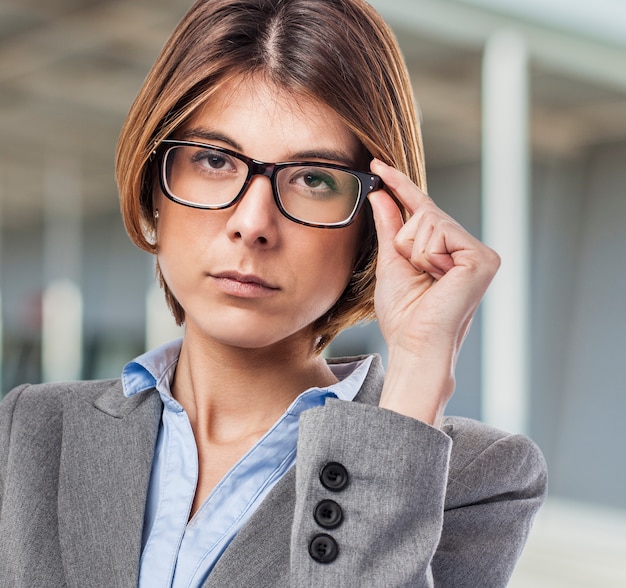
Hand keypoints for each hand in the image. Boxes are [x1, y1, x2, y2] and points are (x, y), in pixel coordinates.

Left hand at [368, 159, 499, 426]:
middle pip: (424, 213)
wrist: (414, 344)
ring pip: (428, 221)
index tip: (377, 164)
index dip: (400, 186)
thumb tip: (381, 193)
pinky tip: (438, 278)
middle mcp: (468, 248)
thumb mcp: (391, 262)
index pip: (422, 210)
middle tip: (415, 274)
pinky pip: (439, 233)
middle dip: (405, 241)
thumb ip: (389, 226)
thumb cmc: (403, 314)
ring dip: (414, 252)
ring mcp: (479, 253)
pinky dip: (426, 255)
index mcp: (449, 251)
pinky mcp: (482, 259)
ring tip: (426, 280)